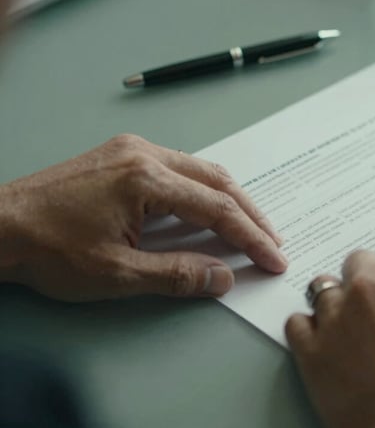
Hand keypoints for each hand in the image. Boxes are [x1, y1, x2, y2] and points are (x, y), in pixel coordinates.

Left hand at [0, 134, 286, 301]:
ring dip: (229, 199)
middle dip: (250, 214)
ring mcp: (131, 150)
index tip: (274, 257)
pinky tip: (208, 209)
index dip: (251, 237)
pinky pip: (178, 167)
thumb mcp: (117, 274)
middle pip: (218, 181)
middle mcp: (144, 154)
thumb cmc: (47, 249)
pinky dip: (202, 190)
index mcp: (145, 178)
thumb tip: (223, 277)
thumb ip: (177, 274)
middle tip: (272, 241)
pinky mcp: (121, 155)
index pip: (218, 209)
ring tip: (249, 228)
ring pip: (201, 170)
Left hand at [285, 241, 374, 427]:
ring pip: (325, 289)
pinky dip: (309, 332)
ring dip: (338, 305)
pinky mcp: (312, 351)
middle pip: (361, 263)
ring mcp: (338, 316)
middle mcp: (373, 284)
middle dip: (372, 282)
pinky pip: (297, 324)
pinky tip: (327, 347)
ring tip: (352, 332)